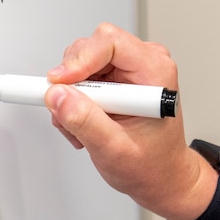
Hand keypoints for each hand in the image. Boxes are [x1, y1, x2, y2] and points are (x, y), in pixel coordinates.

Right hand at [45, 23, 216, 219]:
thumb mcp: (115, 150)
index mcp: (155, 73)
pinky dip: (74, 102)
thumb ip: (86, 122)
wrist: (162, 177)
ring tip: (80, 128)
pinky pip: (82, 77)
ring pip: (81, 63)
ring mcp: (129, 70)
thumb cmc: (153, 164)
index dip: (79, 59)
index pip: (110, 42)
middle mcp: (144, 64)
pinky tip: (84, 125)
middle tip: (68, 113)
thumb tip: (57, 96)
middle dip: (71, 81)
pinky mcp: (116, 79)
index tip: (59, 83)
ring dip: (70, 96)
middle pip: (91, 48)